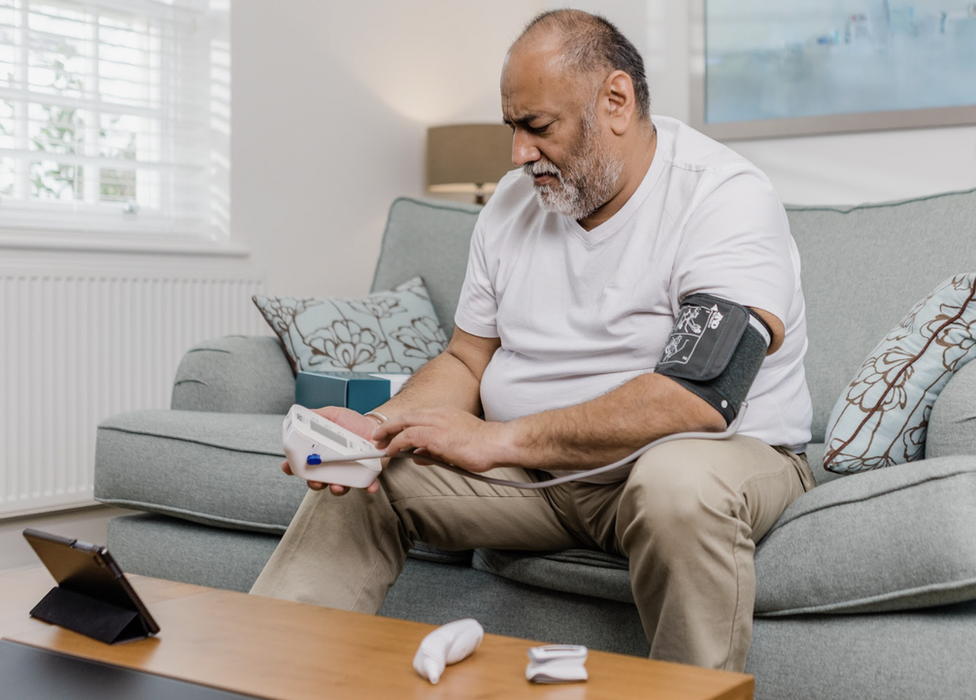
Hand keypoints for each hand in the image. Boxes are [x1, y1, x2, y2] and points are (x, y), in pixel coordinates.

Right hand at [280, 405, 381, 495]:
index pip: (302, 463)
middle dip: (313, 483)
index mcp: (320, 452)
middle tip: (315, 480)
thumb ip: (317, 415)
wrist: (375, 426)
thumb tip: (301, 416)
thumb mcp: (333, 415)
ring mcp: (347, 472)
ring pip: (338, 486)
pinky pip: (364, 483)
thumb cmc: (352, 423)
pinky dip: (367, 486)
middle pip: (316, 480)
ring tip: (338, 485)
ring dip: (336, 489)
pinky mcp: (364, 474)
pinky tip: (370, 486)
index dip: (292, 467)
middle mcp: (331, 465)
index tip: (289, 467)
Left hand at [372, 407, 513, 472]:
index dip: (401, 423)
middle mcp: (439, 414)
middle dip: (388, 426)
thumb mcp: (454, 446)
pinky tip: (392, 450)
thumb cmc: (482, 446)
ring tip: (379, 444)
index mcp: (445, 414)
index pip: (416, 415)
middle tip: (377, 436)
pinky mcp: (436, 435)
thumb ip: (434, 450)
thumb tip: (418, 456)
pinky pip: (410, 436)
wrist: (497, 444)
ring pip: (405, 424)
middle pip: (406, 416)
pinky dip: (398, 443)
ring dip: (389, 433)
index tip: (391, 431)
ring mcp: (437, 423)